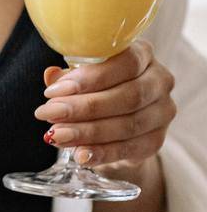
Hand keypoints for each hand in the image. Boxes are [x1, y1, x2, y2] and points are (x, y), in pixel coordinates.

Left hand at [34, 39, 175, 170]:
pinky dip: (101, 153)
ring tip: (56, 135)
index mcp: (143, 55)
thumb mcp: (81, 79)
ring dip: (88, 132)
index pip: (126, 62)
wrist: (116, 129)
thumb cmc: (98, 92)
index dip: (91, 77)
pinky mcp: (156, 140)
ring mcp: (162, 112)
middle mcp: (159, 81)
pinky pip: (129, 149)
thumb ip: (68, 77)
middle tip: (50, 114)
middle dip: (84, 107)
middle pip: (128, 95)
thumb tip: (51, 76)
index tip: (55, 91)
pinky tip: (79, 156)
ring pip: (128, 124)